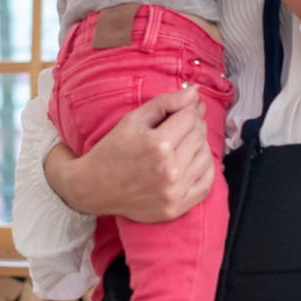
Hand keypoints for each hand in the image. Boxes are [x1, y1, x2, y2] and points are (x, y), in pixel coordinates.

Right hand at [43, 84, 217, 223]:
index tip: (187, 107)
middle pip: (199, 136)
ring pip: (205, 158)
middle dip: (195, 124)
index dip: (190, 108)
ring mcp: (173, 192)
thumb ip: (165, 103)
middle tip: (186, 122)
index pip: (190, 118)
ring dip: (201, 145)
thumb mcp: (132, 120)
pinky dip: (206, 169)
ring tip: (187, 140)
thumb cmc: (112, 150)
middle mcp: (168, 170)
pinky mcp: (175, 208)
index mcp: (157, 145)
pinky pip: (206, 184)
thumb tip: (194, 93)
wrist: (94, 186)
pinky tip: (195, 160)